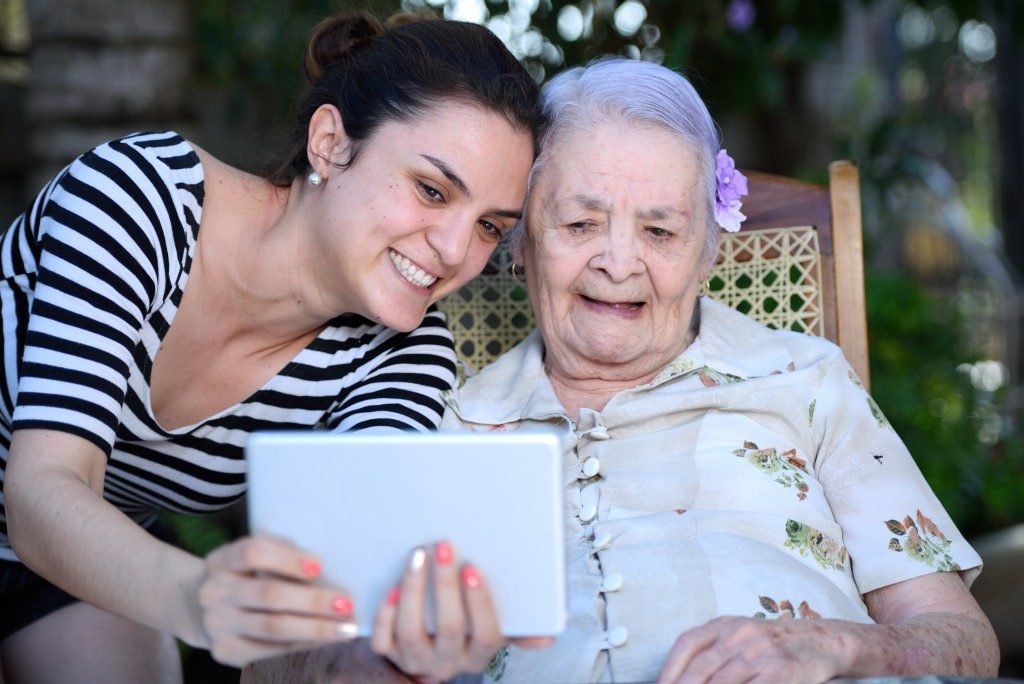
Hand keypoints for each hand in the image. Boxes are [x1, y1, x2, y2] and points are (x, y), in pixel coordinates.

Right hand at [196, 534, 358, 666]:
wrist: (203, 608)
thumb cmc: (247, 575)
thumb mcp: (256, 557)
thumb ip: (283, 555)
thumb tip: (328, 570)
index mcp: (222, 560)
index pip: (253, 553)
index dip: (287, 559)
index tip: (319, 566)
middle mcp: (214, 592)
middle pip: (268, 594)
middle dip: (313, 601)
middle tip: (346, 604)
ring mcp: (218, 624)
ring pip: (273, 628)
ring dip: (315, 628)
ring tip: (346, 627)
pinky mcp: (225, 651)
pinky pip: (271, 650)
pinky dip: (303, 644)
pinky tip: (326, 639)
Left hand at [369, 542, 505, 682]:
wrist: (424, 649)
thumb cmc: (467, 627)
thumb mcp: (492, 628)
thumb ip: (518, 627)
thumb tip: (549, 635)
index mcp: (479, 653)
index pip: (488, 635)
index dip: (480, 603)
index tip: (472, 568)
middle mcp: (449, 662)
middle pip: (449, 628)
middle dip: (445, 586)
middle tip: (443, 546)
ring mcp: (417, 660)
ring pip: (411, 632)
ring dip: (414, 590)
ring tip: (417, 555)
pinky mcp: (390, 655)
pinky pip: (383, 640)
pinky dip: (386, 613)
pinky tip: (393, 586)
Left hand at [658, 616, 849, 683]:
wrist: (820, 641)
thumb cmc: (770, 644)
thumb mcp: (738, 635)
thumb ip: (712, 650)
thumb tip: (680, 677)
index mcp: (725, 624)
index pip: (688, 643)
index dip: (670, 668)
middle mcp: (741, 634)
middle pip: (702, 667)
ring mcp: (762, 653)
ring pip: (724, 682)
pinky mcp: (783, 672)